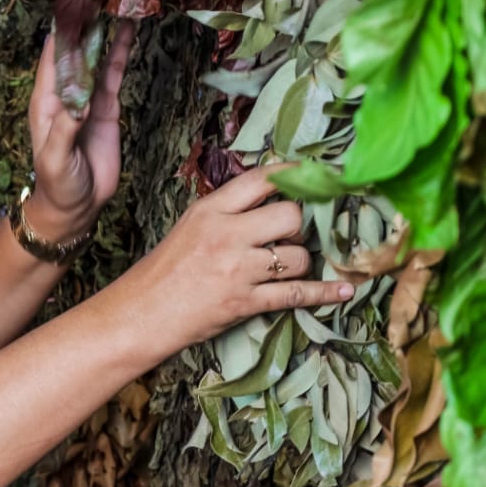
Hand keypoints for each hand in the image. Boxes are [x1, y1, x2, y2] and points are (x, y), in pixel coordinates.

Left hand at [26, 21, 135, 240]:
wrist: (76, 207)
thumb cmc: (58, 184)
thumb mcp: (57, 160)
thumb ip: (64, 131)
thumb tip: (77, 102)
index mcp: (46, 99)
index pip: (54, 55)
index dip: (64, 28)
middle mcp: (65, 91)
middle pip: (77, 48)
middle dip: (87, 20)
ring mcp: (87, 97)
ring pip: (98, 55)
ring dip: (106, 30)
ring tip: (119, 0)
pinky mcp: (106, 106)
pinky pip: (114, 72)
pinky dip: (121, 51)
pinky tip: (130, 30)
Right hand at [121, 167, 353, 348]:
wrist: (142, 313)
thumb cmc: (164, 270)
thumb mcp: (190, 226)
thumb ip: (227, 210)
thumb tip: (271, 197)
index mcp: (210, 211)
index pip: (260, 180)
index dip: (292, 174)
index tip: (312, 173)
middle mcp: (227, 235)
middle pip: (289, 215)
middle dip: (298, 225)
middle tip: (289, 234)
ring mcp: (238, 271)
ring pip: (297, 256)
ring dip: (301, 261)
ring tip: (286, 266)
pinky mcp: (245, 302)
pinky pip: (296, 294)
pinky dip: (324, 293)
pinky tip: (344, 290)